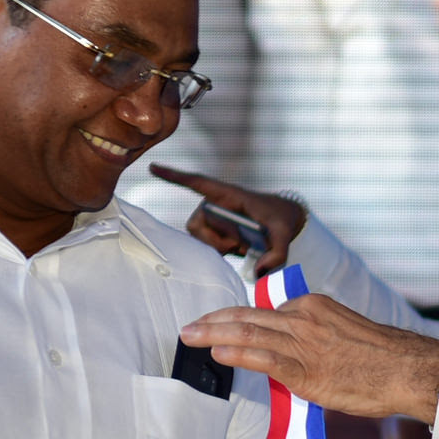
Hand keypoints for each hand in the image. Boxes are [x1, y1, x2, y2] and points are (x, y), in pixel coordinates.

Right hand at [151, 162, 306, 272]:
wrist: (282, 223)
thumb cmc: (280, 221)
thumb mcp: (285, 235)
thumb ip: (277, 253)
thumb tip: (259, 271)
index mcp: (228, 194)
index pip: (198, 182)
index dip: (175, 176)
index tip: (153, 167)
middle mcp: (214, 204)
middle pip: (197, 224)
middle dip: (217, 239)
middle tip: (241, 244)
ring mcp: (211, 219)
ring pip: (200, 238)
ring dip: (220, 246)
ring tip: (243, 245)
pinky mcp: (212, 232)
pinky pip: (206, 245)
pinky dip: (221, 251)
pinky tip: (237, 248)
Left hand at [179, 294, 438, 422]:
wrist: (408, 369)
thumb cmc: (382, 359)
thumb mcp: (344, 334)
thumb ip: (313, 340)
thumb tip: (289, 359)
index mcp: (312, 306)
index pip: (264, 312)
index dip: (234, 319)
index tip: (216, 325)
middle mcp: (303, 318)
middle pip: (247, 315)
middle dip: (213, 321)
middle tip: (189, 328)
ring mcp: (303, 342)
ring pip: (248, 332)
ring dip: (213, 334)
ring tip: (190, 338)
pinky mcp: (306, 368)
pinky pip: (263, 357)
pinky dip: (237, 353)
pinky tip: (218, 354)